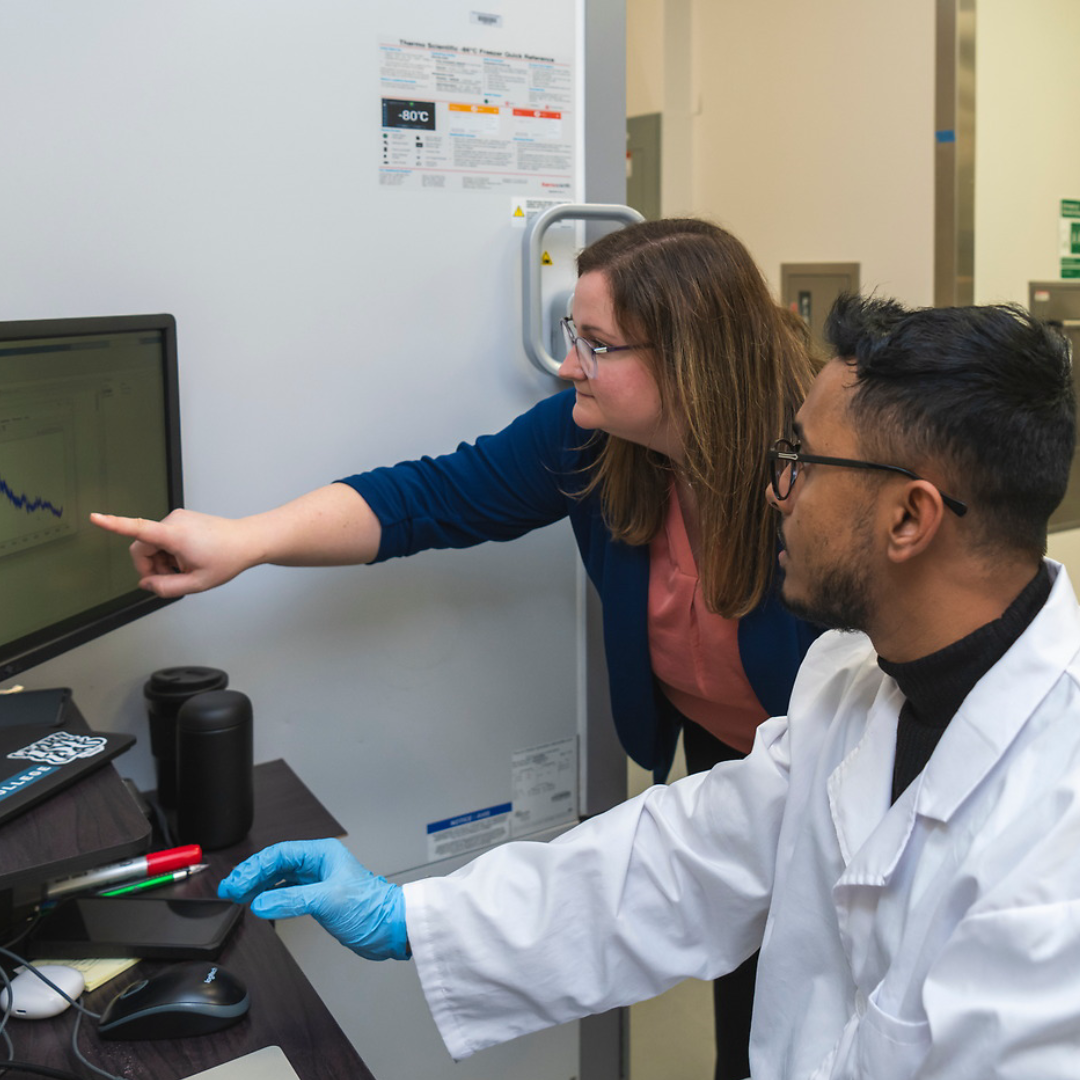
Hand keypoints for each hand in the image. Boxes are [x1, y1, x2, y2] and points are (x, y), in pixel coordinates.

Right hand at [89, 509, 257, 597]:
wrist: (247, 540)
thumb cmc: (227, 558)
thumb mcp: (197, 583)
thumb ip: (167, 588)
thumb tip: (146, 584)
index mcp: (175, 535)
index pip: (138, 528)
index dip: (114, 524)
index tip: (96, 518)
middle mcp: (173, 521)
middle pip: (142, 547)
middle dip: (150, 567)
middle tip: (172, 579)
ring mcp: (177, 518)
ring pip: (153, 544)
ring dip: (162, 561)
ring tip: (185, 570)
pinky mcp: (180, 519)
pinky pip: (163, 538)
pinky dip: (169, 552)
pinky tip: (187, 559)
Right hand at [217, 839, 408, 960]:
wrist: (391, 928)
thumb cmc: (371, 908)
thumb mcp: (327, 900)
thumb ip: (291, 900)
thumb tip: (260, 903)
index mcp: (322, 854)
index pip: (280, 854)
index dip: (254, 868)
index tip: (236, 883)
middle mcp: (319, 864)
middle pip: (276, 864)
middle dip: (251, 875)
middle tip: (229, 888)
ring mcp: (318, 881)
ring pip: (279, 878)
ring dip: (258, 886)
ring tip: (237, 895)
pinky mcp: (318, 899)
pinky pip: (287, 893)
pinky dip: (270, 897)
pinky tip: (259, 904)